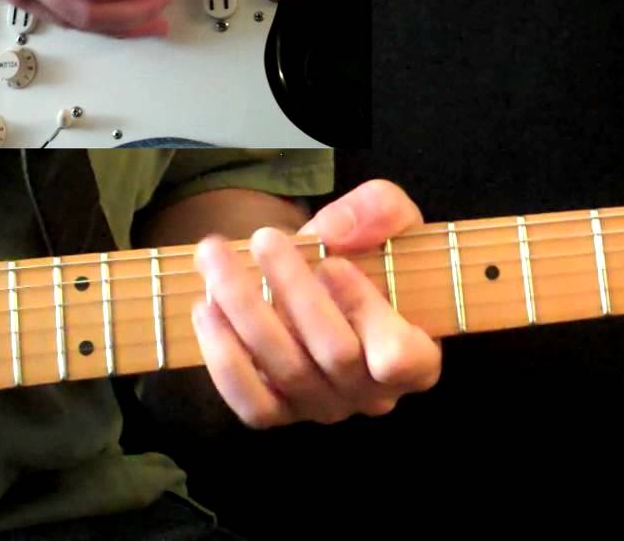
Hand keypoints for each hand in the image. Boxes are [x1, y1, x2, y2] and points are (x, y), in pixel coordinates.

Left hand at [191, 180, 441, 428]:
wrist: (329, 283)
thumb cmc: (373, 256)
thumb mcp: (391, 217)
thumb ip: (380, 211)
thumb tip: (334, 232)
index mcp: (418, 358)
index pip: (399, 356)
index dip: (365, 310)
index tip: (334, 263)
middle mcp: (373, 394)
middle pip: (334, 353)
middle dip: (293, 289)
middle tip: (264, 238)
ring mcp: (325, 408)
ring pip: (287, 371)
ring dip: (245, 309)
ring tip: (216, 260)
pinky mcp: (282, 412)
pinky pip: (252, 403)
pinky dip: (224, 358)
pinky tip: (206, 311)